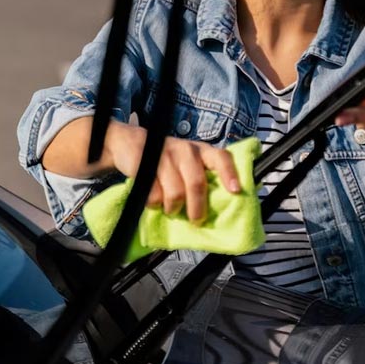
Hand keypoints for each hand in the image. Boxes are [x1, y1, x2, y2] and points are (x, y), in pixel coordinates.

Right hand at [105, 123, 242, 223]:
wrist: (129, 143)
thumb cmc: (165, 158)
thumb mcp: (187, 161)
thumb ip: (202, 175)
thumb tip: (222, 205)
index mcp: (200, 150)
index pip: (221, 157)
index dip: (229, 174)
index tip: (235, 191)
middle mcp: (185, 150)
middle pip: (197, 184)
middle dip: (197, 208)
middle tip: (196, 220)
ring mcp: (164, 156)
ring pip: (175, 194)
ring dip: (173, 208)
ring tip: (171, 209)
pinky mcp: (144, 163)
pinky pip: (154, 195)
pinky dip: (154, 204)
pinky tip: (154, 201)